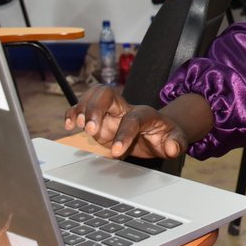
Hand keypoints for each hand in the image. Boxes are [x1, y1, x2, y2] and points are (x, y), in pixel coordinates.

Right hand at [64, 85, 190, 159]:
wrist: (159, 131)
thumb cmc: (166, 135)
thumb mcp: (176, 140)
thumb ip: (177, 143)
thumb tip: (173, 147)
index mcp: (145, 114)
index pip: (133, 118)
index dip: (124, 133)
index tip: (117, 151)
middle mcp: (126, 108)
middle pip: (108, 94)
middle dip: (95, 109)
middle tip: (90, 131)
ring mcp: (111, 112)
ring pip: (94, 95)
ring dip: (82, 108)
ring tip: (77, 125)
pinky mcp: (100, 118)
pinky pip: (83, 107)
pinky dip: (73, 112)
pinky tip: (69, 124)